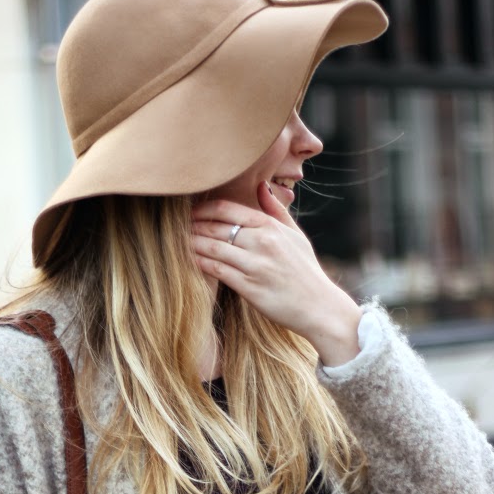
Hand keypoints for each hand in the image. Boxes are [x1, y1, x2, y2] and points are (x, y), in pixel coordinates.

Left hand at [191, 182, 360, 364]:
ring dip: (192, 244)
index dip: (205, 209)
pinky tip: (188, 261)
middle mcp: (262, 242)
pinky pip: (216, 271)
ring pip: (213, 247)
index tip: (191, 212)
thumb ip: (276, 211)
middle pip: (217, 227)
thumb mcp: (296, 236)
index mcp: (271, 226)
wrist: (319, 307)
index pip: (229, 209)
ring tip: (175, 243)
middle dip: (193, 225)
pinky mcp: (249, 288)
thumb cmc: (306, 272)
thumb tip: (261, 186)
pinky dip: (200, 264)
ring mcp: (255, 265)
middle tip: (175, 226)